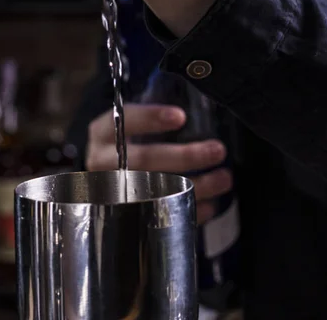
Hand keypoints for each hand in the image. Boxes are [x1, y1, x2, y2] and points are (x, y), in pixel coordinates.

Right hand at [86, 104, 231, 224]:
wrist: (102, 175)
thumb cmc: (126, 142)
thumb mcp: (129, 124)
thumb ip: (152, 118)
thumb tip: (195, 109)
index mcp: (103, 132)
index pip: (124, 121)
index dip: (151, 118)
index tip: (181, 116)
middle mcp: (103, 162)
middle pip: (144, 161)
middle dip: (184, 156)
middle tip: (217, 150)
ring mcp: (112, 192)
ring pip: (156, 191)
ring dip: (196, 186)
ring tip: (224, 178)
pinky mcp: (126, 215)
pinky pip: (160, 217)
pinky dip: (187, 211)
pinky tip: (210, 204)